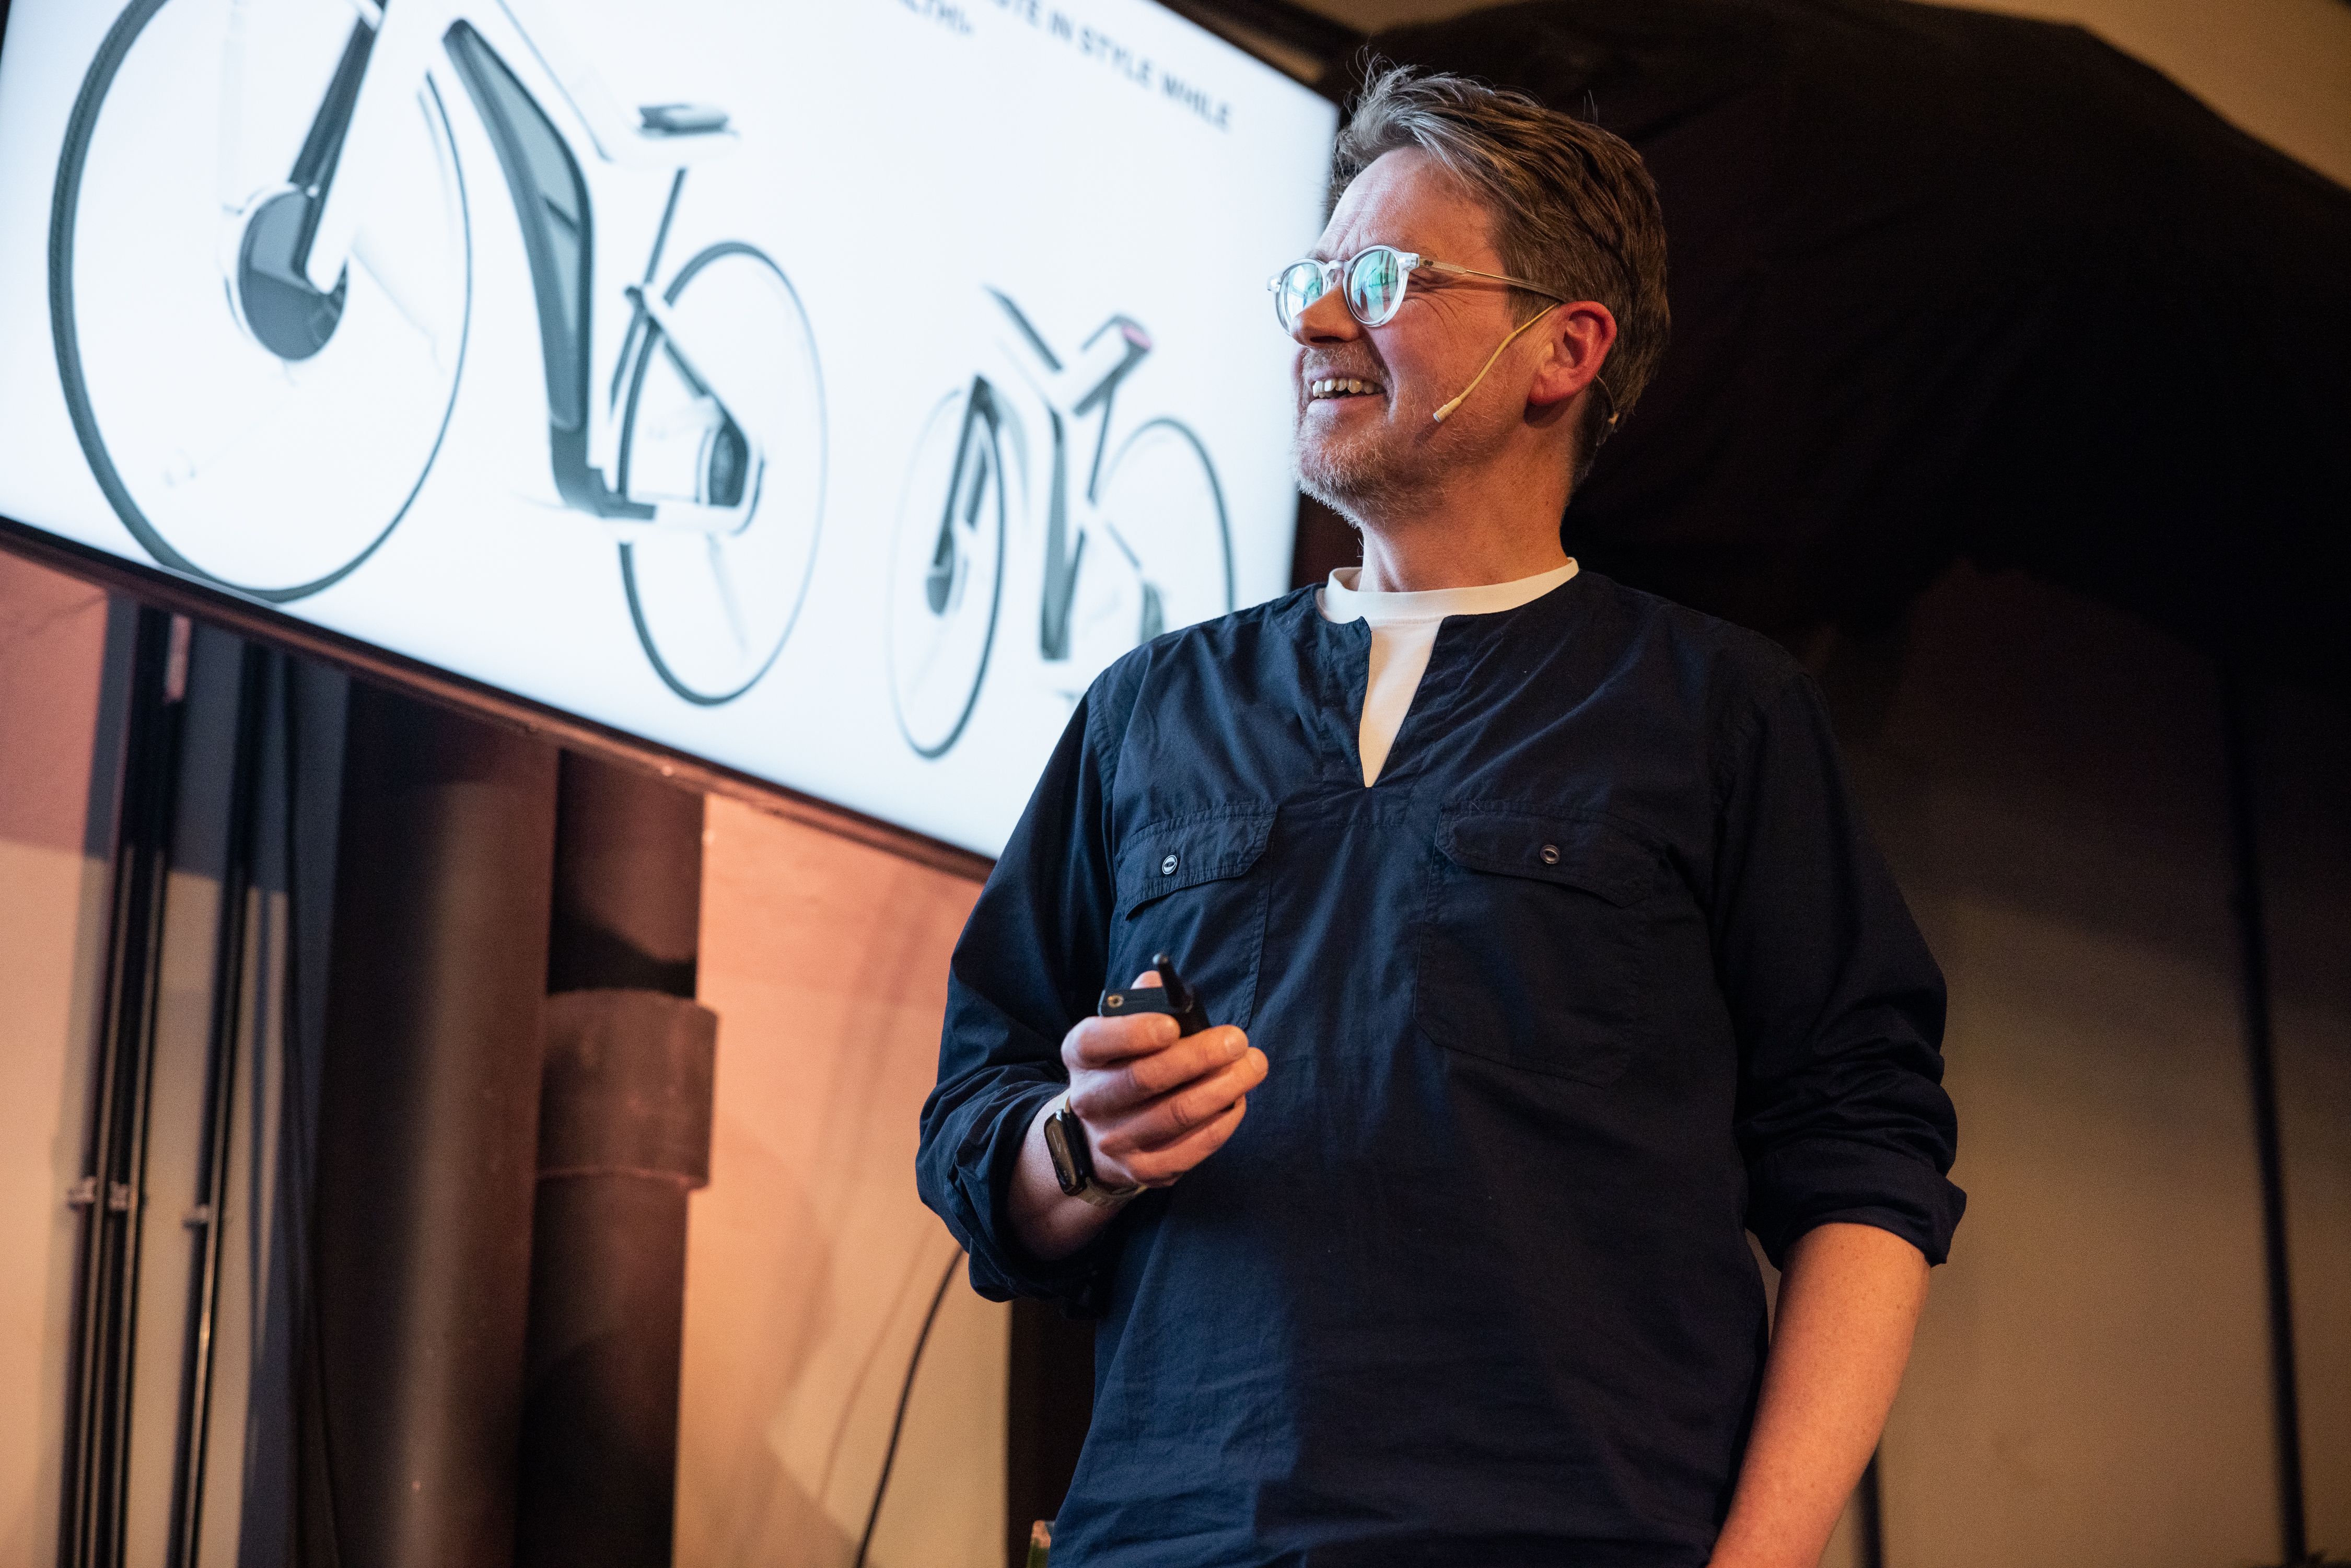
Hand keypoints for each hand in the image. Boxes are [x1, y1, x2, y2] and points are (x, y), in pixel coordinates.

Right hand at [1059, 969, 1267, 1186]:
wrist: (1101, 1135)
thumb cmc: (1125, 1064)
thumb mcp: (1120, 1029)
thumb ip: (1143, 1002)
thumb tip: (1165, 986)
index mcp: (1081, 1054)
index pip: (1097, 1041)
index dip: (1134, 1032)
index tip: (1174, 1026)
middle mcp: (1089, 1100)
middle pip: (1144, 1079)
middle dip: (1198, 1057)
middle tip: (1237, 1040)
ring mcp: (1114, 1140)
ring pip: (1174, 1115)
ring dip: (1222, 1088)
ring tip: (1253, 1066)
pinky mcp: (1142, 1169)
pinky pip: (1190, 1149)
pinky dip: (1221, 1123)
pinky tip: (1238, 1101)